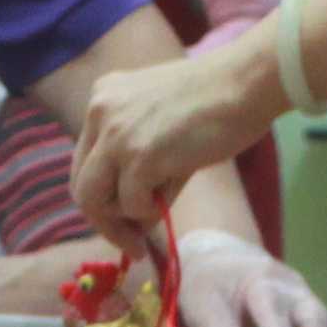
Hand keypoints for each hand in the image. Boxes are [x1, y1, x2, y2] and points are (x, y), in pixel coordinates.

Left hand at [71, 41, 282, 240]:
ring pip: (95, 200)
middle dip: (105, 222)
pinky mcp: (140, 156)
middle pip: (81, 186)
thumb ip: (135, 154)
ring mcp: (117, 134)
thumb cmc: (216, 102)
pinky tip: (174, 190)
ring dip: (127, 219)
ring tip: (160, 210)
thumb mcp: (159, 119)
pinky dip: (152, 211)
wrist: (246, 83)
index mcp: (102, 97)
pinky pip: (132, 205)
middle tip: (132, 244)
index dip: (100, 198)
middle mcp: (99, 112)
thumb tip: (130, 214)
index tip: (121, 222)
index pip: (83, 162)